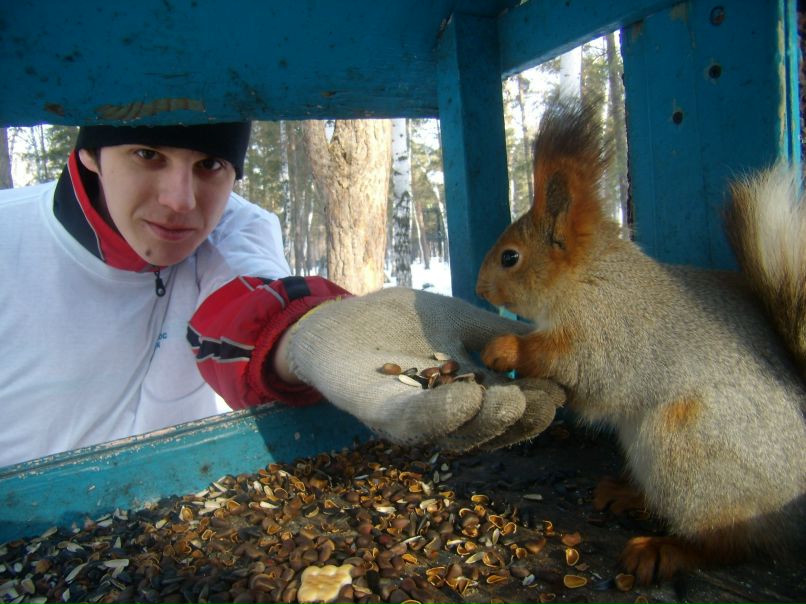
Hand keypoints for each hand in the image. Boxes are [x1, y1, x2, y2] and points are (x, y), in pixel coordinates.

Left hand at [282, 287, 564, 450]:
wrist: (341, 317)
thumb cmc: (406, 322)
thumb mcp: (465, 322)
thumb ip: (504, 335)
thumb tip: (561, 343)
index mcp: (469, 397)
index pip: (509, 410)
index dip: (537, 407)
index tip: (561, 392)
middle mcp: (443, 417)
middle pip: (486, 430)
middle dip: (516, 419)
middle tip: (540, 400)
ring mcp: (410, 416)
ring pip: (452, 432)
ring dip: (484, 421)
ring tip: (509, 399)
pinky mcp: (376, 410)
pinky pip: (408, 421)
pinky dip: (436, 415)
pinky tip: (463, 398)